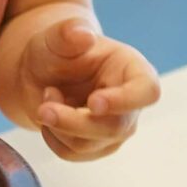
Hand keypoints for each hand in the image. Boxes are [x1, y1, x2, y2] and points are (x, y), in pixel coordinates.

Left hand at [18, 17, 158, 159]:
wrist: (40, 74)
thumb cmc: (56, 52)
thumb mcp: (56, 37)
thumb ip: (68, 32)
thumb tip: (83, 35)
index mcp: (132, 70)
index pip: (147, 91)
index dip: (125, 101)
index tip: (94, 102)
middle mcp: (130, 104)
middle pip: (115, 127)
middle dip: (75, 122)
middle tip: (44, 109)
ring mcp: (115, 128)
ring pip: (90, 145)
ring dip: (57, 126)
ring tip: (48, 96)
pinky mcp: (96, 146)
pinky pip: (72, 153)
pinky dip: (52, 137)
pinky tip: (50, 115)